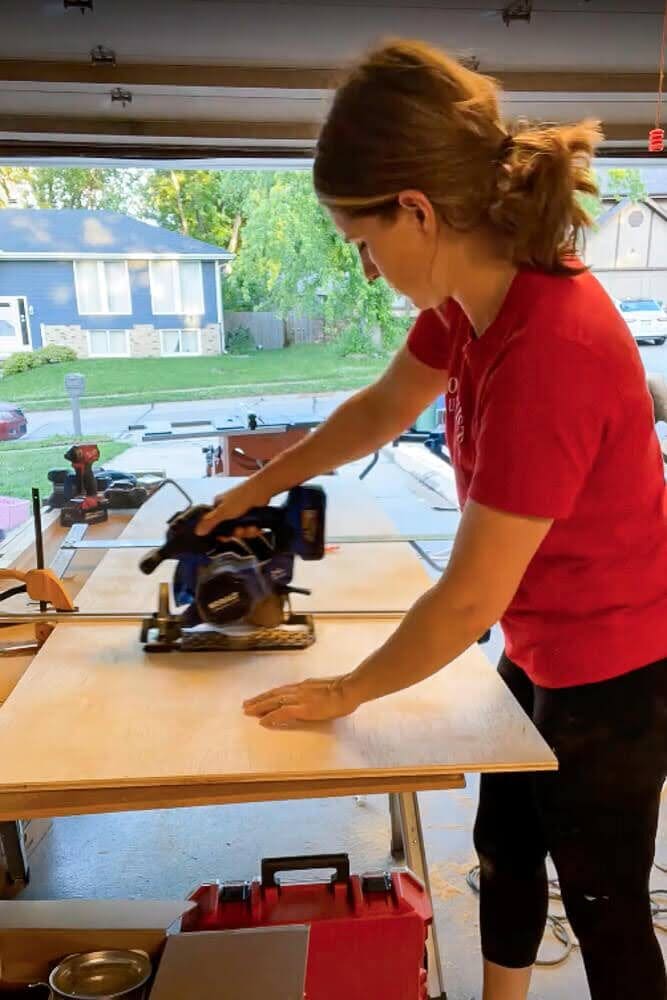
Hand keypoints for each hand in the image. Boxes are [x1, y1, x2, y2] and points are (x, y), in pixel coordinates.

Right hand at [195, 475, 273, 534]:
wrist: (263, 490)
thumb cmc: (242, 496)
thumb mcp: (224, 511)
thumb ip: (210, 522)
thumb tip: (197, 531)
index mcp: (218, 507)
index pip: (214, 525)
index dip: (220, 533)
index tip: (225, 538)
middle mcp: (228, 510)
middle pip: (229, 530)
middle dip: (236, 533)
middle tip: (241, 530)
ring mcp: (240, 514)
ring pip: (240, 531)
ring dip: (247, 532)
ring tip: (251, 527)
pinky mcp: (251, 516)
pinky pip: (249, 529)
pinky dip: (253, 529)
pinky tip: (256, 527)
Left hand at [243, 675, 359, 727]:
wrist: (350, 689)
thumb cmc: (344, 690)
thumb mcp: (326, 689)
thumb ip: (316, 693)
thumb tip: (314, 699)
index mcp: (304, 686)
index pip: (281, 690)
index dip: (269, 695)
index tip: (259, 698)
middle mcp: (298, 690)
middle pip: (273, 694)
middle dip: (259, 699)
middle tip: (246, 704)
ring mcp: (300, 698)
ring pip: (274, 701)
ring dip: (259, 706)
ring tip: (248, 711)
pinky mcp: (303, 708)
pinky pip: (282, 712)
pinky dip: (271, 716)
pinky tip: (262, 721)